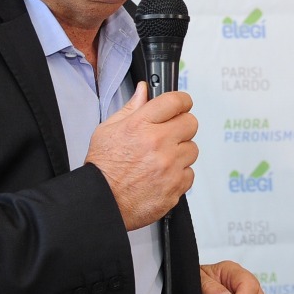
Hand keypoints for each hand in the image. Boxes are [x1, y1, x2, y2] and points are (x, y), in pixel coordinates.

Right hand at [84, 85, 196, 230]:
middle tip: (169, 134)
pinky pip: (189, 173)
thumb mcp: (108, 130)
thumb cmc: (102, 168)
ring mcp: (169, 166)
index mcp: (141, 125)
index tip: (182, 105)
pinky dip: (179, 175)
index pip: (175, 101)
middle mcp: (158, 143)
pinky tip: (162, 175)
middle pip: (191, 123)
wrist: (101, 202)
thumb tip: (143, 91)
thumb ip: (131, 108)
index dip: (181, 101)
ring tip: (161, 159)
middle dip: (181, 126)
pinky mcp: (175, 186)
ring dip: (180, 152)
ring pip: (192, 149)